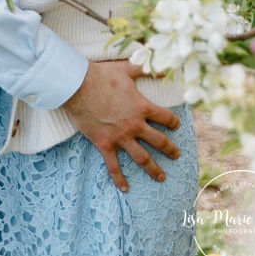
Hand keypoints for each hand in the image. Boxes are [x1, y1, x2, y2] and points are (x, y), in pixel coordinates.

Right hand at [63, 60, 180, 191]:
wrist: (78, 86)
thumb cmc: (102, 75)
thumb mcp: (127, 68)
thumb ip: (146, 68)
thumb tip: (163, 66)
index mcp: (142, 107)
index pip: (166, 118)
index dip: (174, 122)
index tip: (176, 126)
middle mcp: (135, 125)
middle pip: (159, 141)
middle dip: (170, 150)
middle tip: (176, 155)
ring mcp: (120, 137)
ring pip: (142, 158)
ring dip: (153, 169)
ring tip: (162, 177)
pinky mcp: (105, 144)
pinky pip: (114, 166)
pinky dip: (120, 179)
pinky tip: (126, 189)